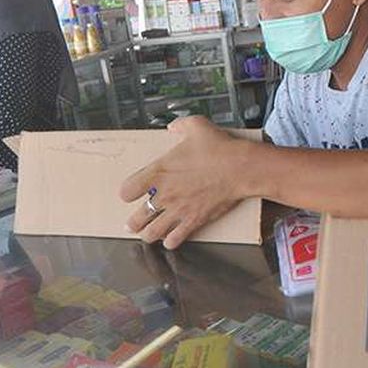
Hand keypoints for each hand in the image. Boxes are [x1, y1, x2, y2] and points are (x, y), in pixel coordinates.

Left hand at [119, 116, 254, 249]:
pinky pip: (175, 239)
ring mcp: (178, 210)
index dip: (127, 193)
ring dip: (148, 234)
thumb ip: (180, 125)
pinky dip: (170, 242)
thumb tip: (173, 128)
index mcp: (159, 172)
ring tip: (148, 234)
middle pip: (136, 218)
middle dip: (133, 222)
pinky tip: (170, 240)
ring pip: (152, 233)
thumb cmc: (220, 149)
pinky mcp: (194, 220)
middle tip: (133, 223)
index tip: (131, 193)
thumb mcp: (197, 126)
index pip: (127, 190)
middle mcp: (164, 195)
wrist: (241, 168)